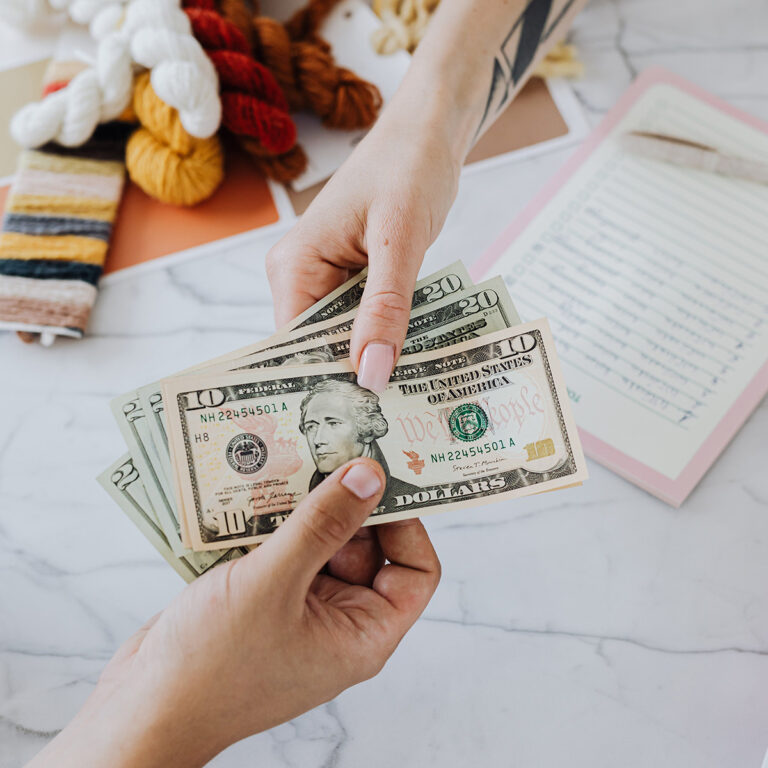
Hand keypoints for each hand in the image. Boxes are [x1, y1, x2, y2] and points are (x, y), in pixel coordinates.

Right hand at [29, 459, 439, 767]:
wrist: (142, 707)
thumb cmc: (212, 665)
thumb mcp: (273, 584)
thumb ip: (322, 526)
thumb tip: (369, 476)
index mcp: (362, 632)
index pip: (414, 571)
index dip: (408, 524)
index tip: (383, 479)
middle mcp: (338, 619)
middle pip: (365, 547)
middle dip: (349, 502)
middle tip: (332, 451)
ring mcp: (300, 607)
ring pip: (321, 542)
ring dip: (308, 506)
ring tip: (294, 458)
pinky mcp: (265, 597)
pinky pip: (286, 549)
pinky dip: (276, 521)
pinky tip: (257, 487)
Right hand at [266, 101, 463, 391]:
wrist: (428, 132)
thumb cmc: (409, 168)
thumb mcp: (401, 239)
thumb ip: (386, 307)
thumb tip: (371, 375)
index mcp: (293, 267)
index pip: (296, 347)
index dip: (326, 385)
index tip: (359, 424)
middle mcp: (298, 277)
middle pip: (319, 348)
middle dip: (354, 378)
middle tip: (395, 418)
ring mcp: (324, 280)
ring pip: (344, 339)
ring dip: (374, 360)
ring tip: (408, 396)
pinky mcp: (351, 280)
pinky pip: (364, 321)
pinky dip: (386, 338)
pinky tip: (412, 360)